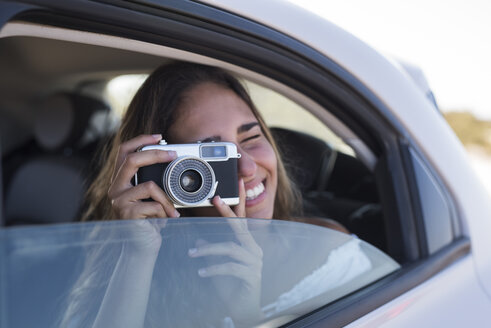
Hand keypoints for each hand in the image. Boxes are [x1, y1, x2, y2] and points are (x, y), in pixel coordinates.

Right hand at [107, 134, 179, 252]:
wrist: (143, 245)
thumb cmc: (151, 219)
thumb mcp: (153, 195)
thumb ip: (156, 178)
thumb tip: (173, 158)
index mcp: (121, 180)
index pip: (124, 151)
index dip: (140, 139)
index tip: (159, 136)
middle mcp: (115, 188)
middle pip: (131, 160)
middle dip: (155, 154)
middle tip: (173, 154)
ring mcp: (118, 201)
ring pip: (149, 185)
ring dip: (167, 198)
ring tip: (172, 210)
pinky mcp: (126, 214)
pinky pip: (153, 205)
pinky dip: (165, 211)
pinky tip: (164, 220)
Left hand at [189, 181, 264, 324]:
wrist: (243, 310)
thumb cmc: (232, 286)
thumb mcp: (217, 265)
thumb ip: (211, 250)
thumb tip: (199, 238)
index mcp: (247, 244)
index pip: (242, 219)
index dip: (240, 200)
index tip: (237, 182)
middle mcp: (254, 250)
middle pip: (239, 227)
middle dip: (227, 212)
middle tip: (215, 198)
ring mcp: (255, 262)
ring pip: (230, 248)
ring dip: (209, 249)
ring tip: (192, 253)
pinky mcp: (251, 276)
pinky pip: (230, 267)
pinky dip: (214, 268)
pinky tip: (202, 272)